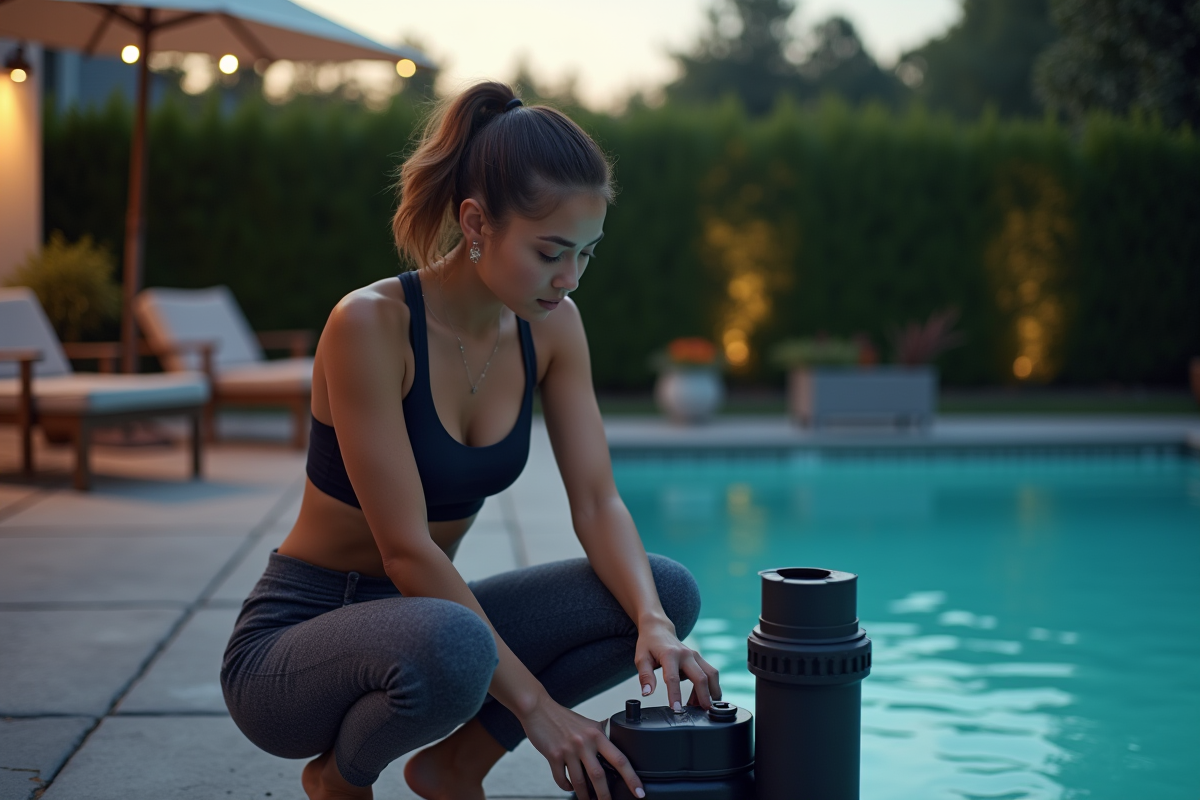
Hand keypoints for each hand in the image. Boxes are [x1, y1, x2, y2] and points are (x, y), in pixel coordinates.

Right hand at [521, 692, 644, 799]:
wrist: (538, 708)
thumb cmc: (563, 718)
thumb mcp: (587, 724)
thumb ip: (600, 737)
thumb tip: (613, 750)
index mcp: (597, 734)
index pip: (620, 759)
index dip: (631, 777)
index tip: (639, 791)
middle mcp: (584, 742)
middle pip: (599, 776)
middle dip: (605, 796)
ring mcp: (568, 749)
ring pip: (580, 782)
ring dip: (585, 796)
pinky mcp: (553, 755)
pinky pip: (562, 779)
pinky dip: (567, 788)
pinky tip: (570, 788)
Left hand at [635, 617, 721, 710]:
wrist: (659, 629)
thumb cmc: (649, 644)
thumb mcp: (641, 658)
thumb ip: (645, 676)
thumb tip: (647, 693)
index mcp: (669, 654)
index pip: (673, 678)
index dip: (675, 695)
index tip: (676, 709)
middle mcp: (686, 654)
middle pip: (701, 677)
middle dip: (704, 696)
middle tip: (703, 712)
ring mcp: (695, 655)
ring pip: (711, 674)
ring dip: (712, 692)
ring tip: (702, 707)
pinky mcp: (700, 659)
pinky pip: (710, 674)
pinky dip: (710, 687)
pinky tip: (700, 698)